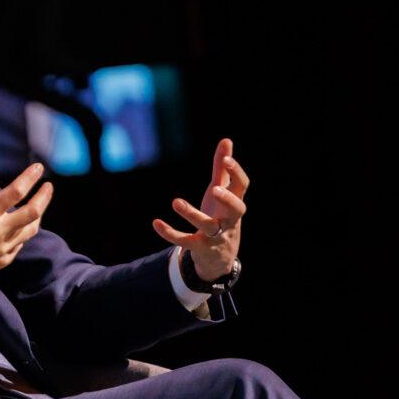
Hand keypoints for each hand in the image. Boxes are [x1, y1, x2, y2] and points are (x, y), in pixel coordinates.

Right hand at [0, 152, 53, 313]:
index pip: (16, 192)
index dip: (30, 178)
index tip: (38, 167)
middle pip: (33, 212)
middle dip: (44, 197)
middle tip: (48, 186)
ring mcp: (1, 249)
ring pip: (30, 230)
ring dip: (38, 215)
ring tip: (38, 204)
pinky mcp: (1, 261)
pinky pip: (19, 244)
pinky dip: (23, 232)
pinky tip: (20, 225)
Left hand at [152, 138, 247, 279]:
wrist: (220, 257)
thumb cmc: (221, 217)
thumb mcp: (221, 193)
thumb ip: (223, 169)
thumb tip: (226, 140)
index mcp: (235, 204)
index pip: (243, 187)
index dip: (237, 173)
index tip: (227, 159)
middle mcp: (229, 220)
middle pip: (236, 209)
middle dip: (227, 199)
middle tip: (215, 188)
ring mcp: (215, 235)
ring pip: (207, 226)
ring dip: (192, 214)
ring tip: (175, 201)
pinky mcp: (199, 247)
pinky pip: (185, 240)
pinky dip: (170, 233)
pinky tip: (156, 223)